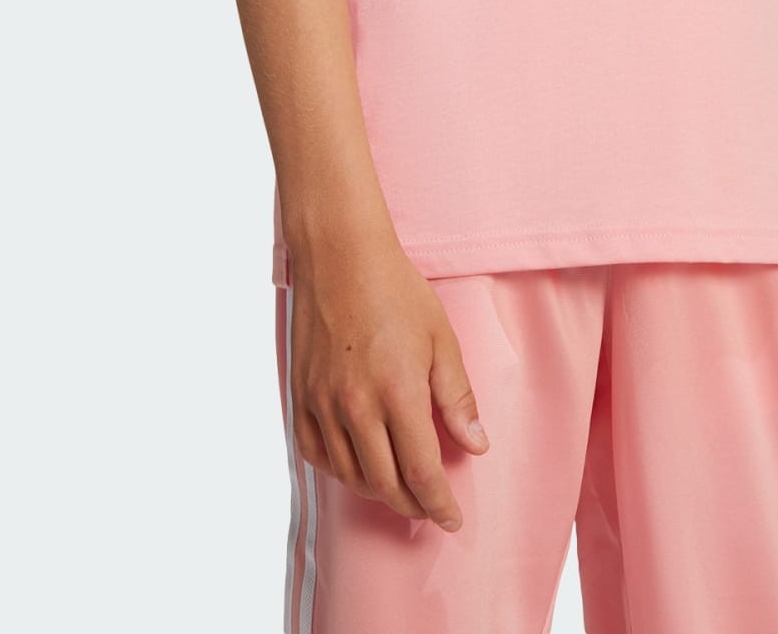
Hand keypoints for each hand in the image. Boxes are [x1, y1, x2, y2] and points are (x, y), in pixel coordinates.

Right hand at [287, 234, 489, 530]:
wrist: (340, 258)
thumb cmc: (397, 292)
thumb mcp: (441, 340)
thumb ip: (457, 399)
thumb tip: (477, 447)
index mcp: (398, 393)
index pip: (422, 474)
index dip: (439, 505)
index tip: (452, 519)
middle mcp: (356, 407)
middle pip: (384, 485)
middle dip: (411, 505)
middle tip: (429, 508)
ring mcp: (323, 404)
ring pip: (350, 475)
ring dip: (378, 491)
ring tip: (399, 488)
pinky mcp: (300, 398)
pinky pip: (316, 454)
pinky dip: (339, 470)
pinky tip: (357, 465)